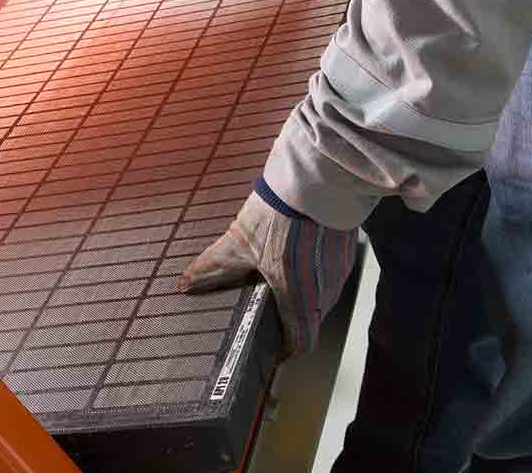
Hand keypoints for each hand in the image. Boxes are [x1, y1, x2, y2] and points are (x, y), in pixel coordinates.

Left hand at [178, 185, 357, 355]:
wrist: (314, 180)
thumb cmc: (278, 214)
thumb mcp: (239, 242)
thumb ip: (213, 266)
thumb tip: (186, 283)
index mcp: (300, 299)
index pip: (300, 344)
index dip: (285, 351)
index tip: (272, 349)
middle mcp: (325, 293)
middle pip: (310, 320)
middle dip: (290, 319)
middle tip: (269, 308)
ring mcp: (339, 272)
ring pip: (322, 296)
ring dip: (304, 294)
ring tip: (280, 278)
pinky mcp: (346, 252)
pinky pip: (330, 273)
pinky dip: (314, 272)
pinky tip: (297, 253)